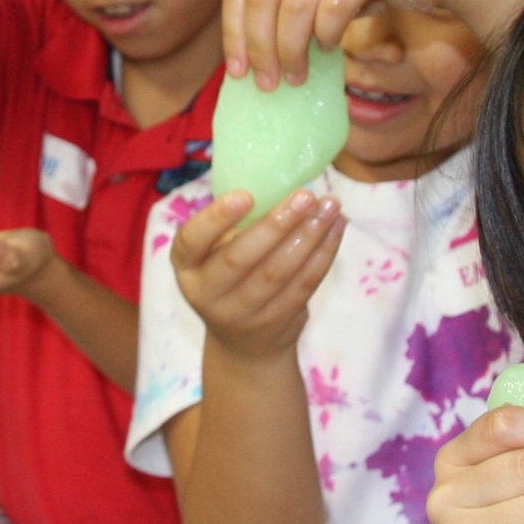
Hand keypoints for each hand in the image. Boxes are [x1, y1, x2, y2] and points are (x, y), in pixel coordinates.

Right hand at [171, 188, 343, 359]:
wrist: (243, 342)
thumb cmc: (230, 277)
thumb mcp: (216, 253)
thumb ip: (236, 225)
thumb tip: (281, 181)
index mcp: (187, 266)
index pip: (191, 240)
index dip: (217, 218)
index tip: (246, 195)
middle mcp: (206, 293)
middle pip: (241, 258)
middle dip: (277, 224)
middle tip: (306, 195)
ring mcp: (242, 313)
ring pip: (278, 272)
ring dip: (309, 236)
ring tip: (330, 206)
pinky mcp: (277, 321)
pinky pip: (304, 285)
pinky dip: (323, 254)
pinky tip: (336, 227)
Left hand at [224, 0, 523, 87]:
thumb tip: (245, 56)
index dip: (234, 32)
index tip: (237, 72)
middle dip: (261, 48)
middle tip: (269, 83)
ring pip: (295, 5)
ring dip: (292, 50)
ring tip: (298, 76)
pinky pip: (335, 6)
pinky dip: (328, 36)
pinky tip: (330, 47)